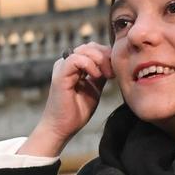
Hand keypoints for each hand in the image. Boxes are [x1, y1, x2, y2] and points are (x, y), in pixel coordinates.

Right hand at [22, 43, 112, 157]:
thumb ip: (100, 75)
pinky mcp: (59, 75)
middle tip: (112, 73)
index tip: (114, 71)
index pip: (93, 49)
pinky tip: (96, 76)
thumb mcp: (95, 88)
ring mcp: (62, 68)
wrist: (63, 128)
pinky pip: (75, 59)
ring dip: (100, 60)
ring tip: (106, 75)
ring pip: (84, 50)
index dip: (107, 55)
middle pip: (90, 46)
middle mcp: (66, 64)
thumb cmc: (76, 111)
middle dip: (105, 56)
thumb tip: (112, 63)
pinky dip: (89, 65)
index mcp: (74, 66)